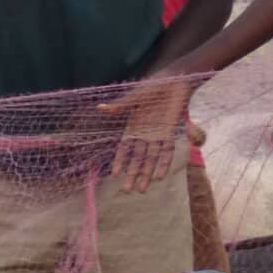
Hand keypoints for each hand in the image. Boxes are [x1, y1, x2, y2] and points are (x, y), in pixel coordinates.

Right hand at [95, 74, 191, 192]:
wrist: (173, 82)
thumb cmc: (152, 88)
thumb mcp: (134, 98)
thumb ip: (120, 107)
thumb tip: (100, 108)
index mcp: (133, 127)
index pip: (125, 149)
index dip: (120, 161)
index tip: (115, 174)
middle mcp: (144, 135)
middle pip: (137, 159)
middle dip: (133, 174)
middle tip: (128, 190)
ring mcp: (157, 136)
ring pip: (151, 159)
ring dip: (146, 174)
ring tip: (142, 190)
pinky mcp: (170, 134)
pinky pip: (167, 152)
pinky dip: (163, 164)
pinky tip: (160, 176)